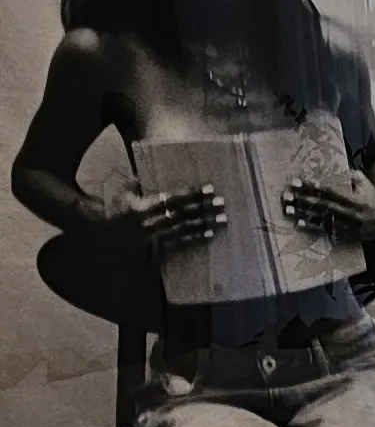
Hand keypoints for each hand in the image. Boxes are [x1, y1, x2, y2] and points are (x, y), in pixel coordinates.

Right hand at [108, 181, 224, 246]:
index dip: (192, 193)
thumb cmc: (113, 213)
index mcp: (141, 207)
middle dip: (203, 208)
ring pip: (184, 229)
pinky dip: (195, 240)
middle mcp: (149, 223)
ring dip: (204, 224)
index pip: (172, 198)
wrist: (100, 239)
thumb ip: (134, 184)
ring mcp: (153, 239)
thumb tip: (143, 174)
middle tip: (222, 203)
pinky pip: (179, 245)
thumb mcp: (121, 195)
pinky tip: (209, 236)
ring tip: (222, 219)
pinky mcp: (156, 252)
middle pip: (182, 214)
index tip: (209, 188)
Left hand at [283, 168, 374, 244]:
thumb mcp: (364, 182)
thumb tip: (335, 168)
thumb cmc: (372, 196)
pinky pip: (326, 230)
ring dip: (304, 214)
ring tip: (288, 209)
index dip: (314, 187)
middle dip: (303, 199)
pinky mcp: (345, 234)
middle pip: (323, 205)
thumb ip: (350, 175)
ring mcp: (347, 225)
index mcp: (355, 199)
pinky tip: (299, 223)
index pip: (330, 191)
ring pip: (322, 219)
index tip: (298, 181)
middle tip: (287, 194)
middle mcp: (350, 213)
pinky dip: (312, 227)